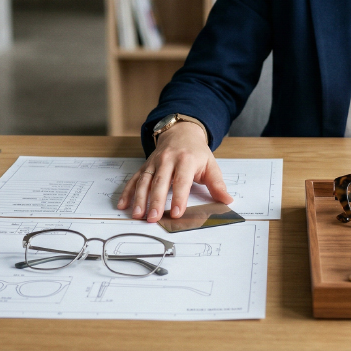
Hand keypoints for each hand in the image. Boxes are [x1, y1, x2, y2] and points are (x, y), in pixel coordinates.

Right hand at [116, 121, 232, 222]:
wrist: (181, 132)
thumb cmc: (196, 152)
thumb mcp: (210, 164)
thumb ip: (217, 184)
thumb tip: (227, 200)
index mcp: (186, 160)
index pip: (182, 181)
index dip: (180, 197)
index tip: (177, 213)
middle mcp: (168, 160)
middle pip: (161, 182)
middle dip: (156, 201)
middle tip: (153, 218)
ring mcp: (154, 163)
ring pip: (145, 181)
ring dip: (140, 198)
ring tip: (138, 214)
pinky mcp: (145, 166)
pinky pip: (134, 179)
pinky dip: (127, 192)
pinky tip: (123, 204)